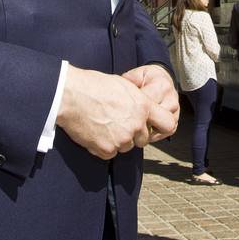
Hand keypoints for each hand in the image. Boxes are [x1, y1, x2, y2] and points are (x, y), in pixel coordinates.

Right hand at [57, 66, 175, 159]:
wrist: (70, 96)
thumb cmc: (93, 86)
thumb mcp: (124, 86)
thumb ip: (139, 101)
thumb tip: (144, 108)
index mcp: (143, 106)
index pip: (168, 123)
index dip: (161, 127)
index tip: (154, 127)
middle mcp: (136, 124)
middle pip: (143, 139)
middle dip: (133, 135)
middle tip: (117, 123)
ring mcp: (122, 139)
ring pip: (126, 147)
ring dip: (117, 140)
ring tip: (103, 124)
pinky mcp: (106, 149)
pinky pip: (110, 153)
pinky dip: (103, 147)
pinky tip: (94, 133)